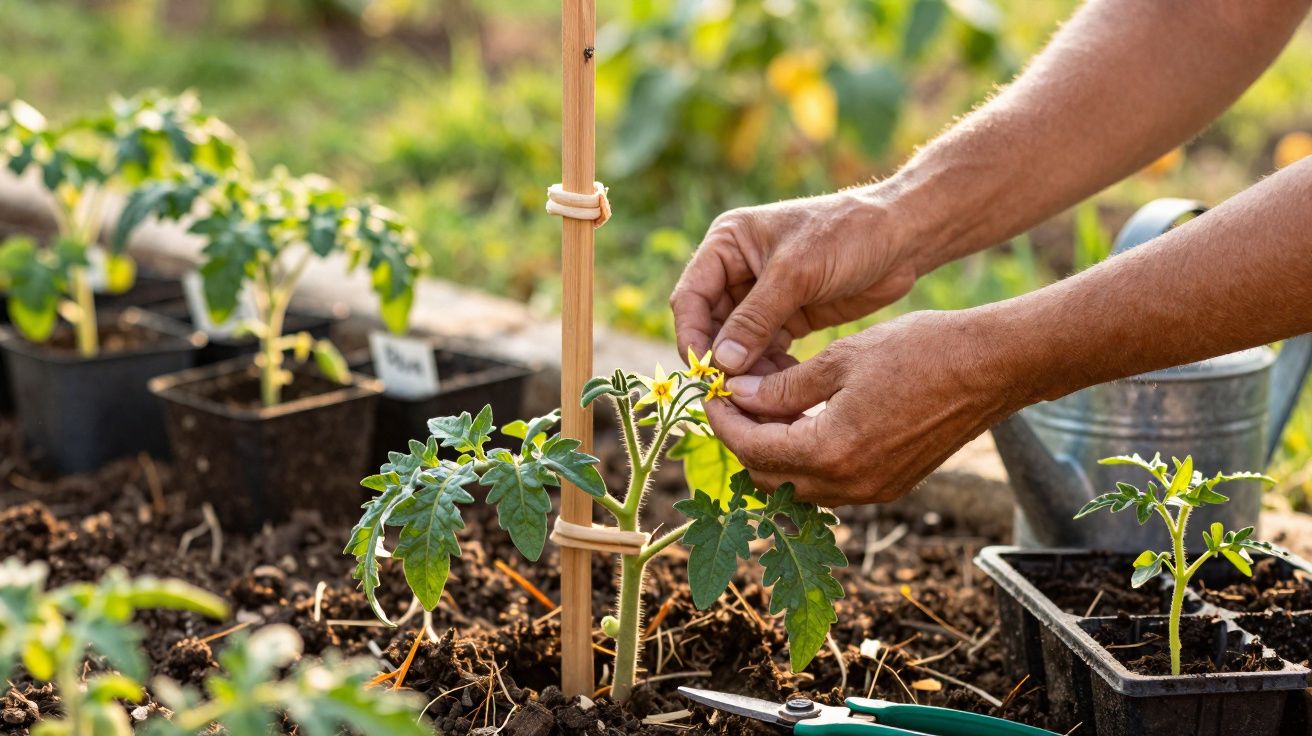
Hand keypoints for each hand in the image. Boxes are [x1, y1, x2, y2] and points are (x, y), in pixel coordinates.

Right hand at [670, 191, 918, 375]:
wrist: (903, 237)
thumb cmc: (847, 235)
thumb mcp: (796, 272)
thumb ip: (756, 318)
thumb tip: (721, 363)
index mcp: (727, 245)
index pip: (691, 298)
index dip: (692, 336)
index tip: (703, 371)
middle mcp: (737, 271)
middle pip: (711, 327)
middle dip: (720, 362)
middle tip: (731, 397)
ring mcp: (762, 298)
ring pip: (738, 346)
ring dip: (745, 374)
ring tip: (759, 402)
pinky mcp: (789, 319)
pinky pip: (766, 354)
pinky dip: (769, 374)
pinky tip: (779, 395)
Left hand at [705, 310, 1027, 505]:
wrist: (992, 367)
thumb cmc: (920, 351)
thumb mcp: (840, 359)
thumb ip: (783, 386)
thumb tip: (737, 396)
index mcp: (832, 452)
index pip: (754, 449)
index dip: (724, 421)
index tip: (711, 394)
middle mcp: (851, 485)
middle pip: (771, 477)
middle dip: (743, 441)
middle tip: (730, 403)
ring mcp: (874, 491)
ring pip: (799, 485)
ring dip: (773, 453)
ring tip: (760, 410)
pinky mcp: (891, 485)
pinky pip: (831, 484)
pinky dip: (805, 459)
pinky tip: (800, 422)